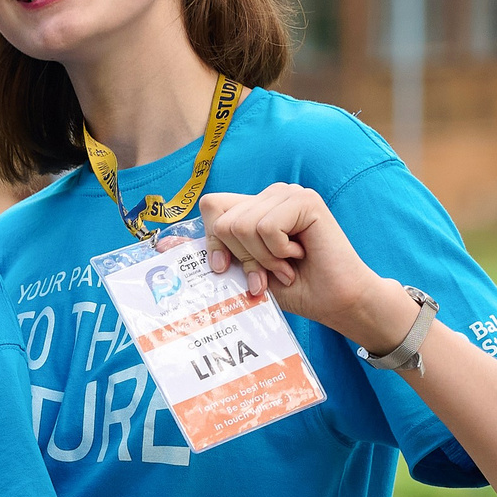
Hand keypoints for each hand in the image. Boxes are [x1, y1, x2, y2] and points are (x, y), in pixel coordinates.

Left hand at [197, 184, 413, 353]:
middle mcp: (269, 196)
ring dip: (262, 258)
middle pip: (222, 218)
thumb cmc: (293, 289)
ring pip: (242, 224)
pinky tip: (299, 256)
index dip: (212, 240)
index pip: (211, 207)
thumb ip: (208, 254)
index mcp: (252, 209)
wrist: (335, 302)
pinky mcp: (305, 200)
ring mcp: (287, 194)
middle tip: (267, 273)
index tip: (224, 268)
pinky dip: (278, 251)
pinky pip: (266, 226)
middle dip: (241, 256)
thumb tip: (161, 245)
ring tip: (286, 266)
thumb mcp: (240, 273)